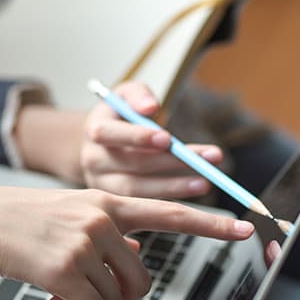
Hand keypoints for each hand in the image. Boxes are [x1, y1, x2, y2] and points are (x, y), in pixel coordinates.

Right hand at [0, 187, 253, 299]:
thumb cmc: (14, 223)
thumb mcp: (67, 217)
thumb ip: (107, 233)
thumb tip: (138, 255)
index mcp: (103, 200)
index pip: (166, 211)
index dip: (208, 223)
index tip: (244, 228)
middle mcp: (100, 217)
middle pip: (144, 278)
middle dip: (120, 297)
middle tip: (89, 296)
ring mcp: (83, 241)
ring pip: (117, 299)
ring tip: (62, 296)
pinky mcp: (65, 268)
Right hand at [81, 82, 223, 198]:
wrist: (100, 144)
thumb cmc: (119, 116)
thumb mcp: (125, 96)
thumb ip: (138, 95)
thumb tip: (150, 106)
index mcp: (94, 130)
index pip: (108, 134)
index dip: (138, 137)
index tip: (168, 139)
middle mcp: (94, 159)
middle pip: (132, 164)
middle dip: (171, 162)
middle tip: (205, 160)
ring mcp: (102, 183)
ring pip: (137, 189)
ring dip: (173, 187)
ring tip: (204, 183)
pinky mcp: (115, 200)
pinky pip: (142, 204)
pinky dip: (168, 199)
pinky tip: (192, 191)